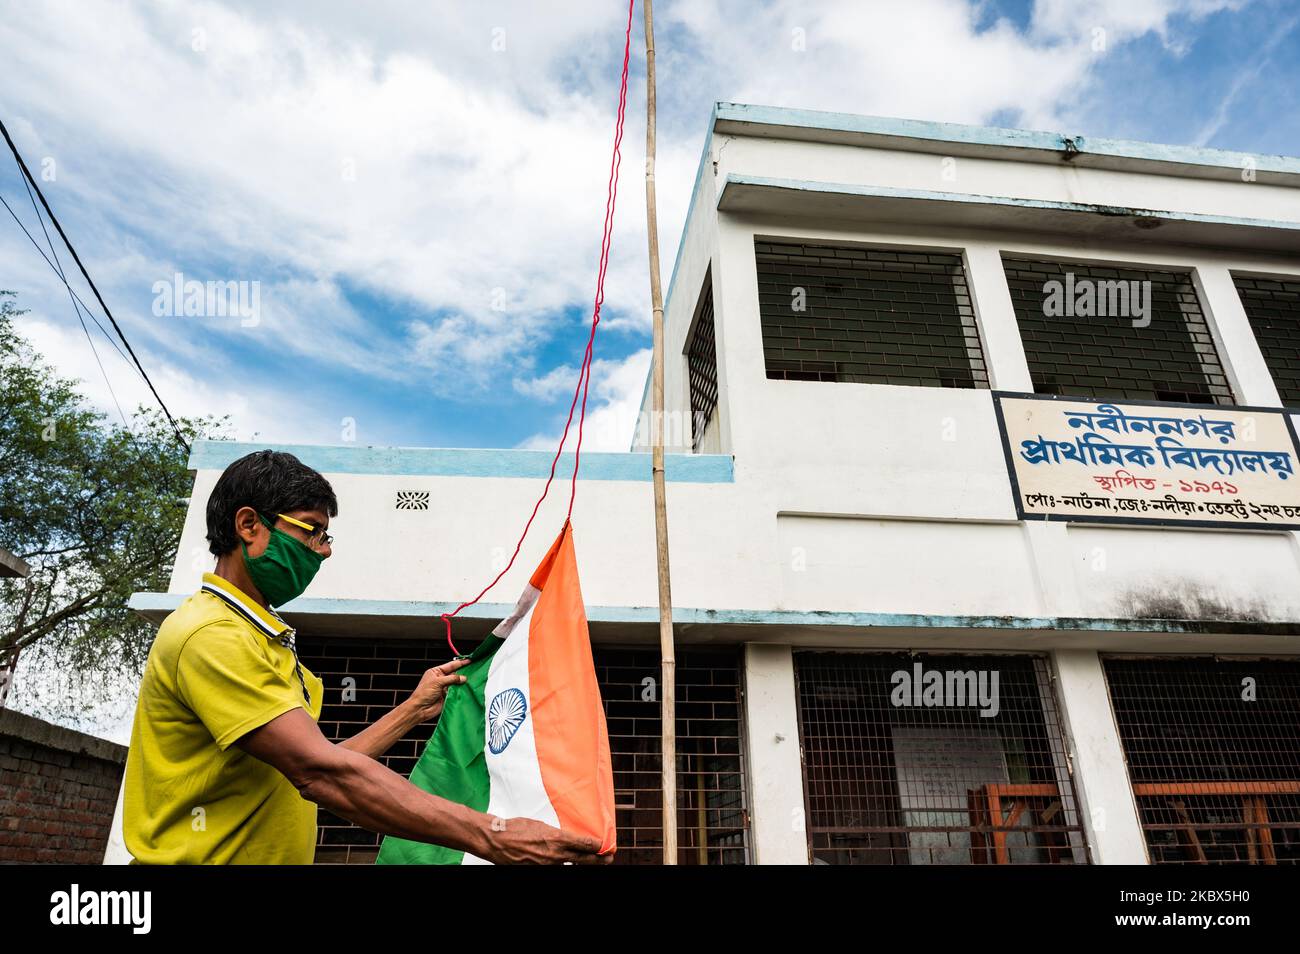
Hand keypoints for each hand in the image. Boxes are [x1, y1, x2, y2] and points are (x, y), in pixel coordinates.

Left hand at [405, 657, 470, 722]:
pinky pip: (456, 692)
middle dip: (463, 673)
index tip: (469, 661)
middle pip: (455, 674)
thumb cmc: (423, 693)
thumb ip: (452, 679)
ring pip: (457, 683)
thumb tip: (462, 678)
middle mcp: (440, 679)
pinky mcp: (447, 696)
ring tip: (471, 680)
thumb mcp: (437, 682)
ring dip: (462, 683)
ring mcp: (444, 688)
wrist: (420, 708)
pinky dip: (461, 691)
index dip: (460, 663)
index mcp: (436, 672)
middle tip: (473, 670)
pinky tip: (466, 689)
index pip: (450, 665)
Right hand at [481, 816, 613, 864]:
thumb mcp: (540, 825)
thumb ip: (556, 834)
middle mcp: (555, 854)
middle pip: (583, 859)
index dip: (598, 846)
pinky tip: (565, 861)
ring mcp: (546, 865)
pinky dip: (560, 864)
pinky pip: (554, 868)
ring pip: (569, 865)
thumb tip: (566, 839)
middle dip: (598, 859)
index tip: (606, 845)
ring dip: (580, 862)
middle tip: (609, 858)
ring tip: (591, 860)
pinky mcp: (537, 871)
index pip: (584, 844)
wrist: (497, 840)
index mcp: (556, 839)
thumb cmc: (516, 828)